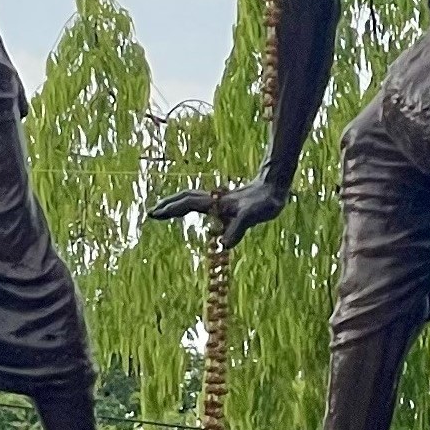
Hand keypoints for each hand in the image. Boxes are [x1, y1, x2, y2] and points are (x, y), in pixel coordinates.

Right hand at [148, 175, 288, 251]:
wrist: (277, 184)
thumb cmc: (267, 200)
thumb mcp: (254, 216)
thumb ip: (238, 227)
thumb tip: (224, 244)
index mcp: (217, 203)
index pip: (187, 204)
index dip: (171, 209)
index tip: (154, 214)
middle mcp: (216, 200)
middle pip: (186, 198)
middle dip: (168, 205)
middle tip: (152, 212)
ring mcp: (222, 200)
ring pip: (194, 199)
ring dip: (178, 204)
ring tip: (166, 211)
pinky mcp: (229, 203)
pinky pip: (205, 204)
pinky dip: (194, 206)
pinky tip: (199, 214)